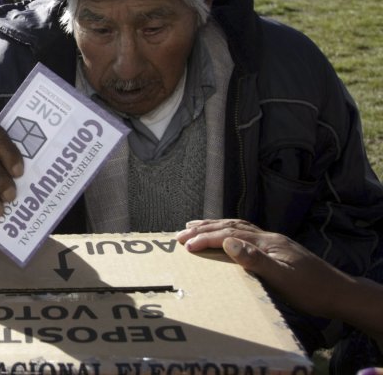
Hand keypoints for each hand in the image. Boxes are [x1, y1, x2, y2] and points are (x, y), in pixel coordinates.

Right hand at [177, 219, 354, 320]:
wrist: (340, 293)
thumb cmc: (311, 290)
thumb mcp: (282, 278)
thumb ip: (255, 259)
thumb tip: (227, 242)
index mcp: (267, 242)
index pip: (229, 235)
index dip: (205, 238)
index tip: (185, 244)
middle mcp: (268, 237)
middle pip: (230, 226)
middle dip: (203, 229)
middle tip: (179, 234)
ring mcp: (273, 242)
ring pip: (237, 226)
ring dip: (214, 226)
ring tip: (194, 226)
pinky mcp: (276, 249)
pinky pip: (246, 232)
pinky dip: (229, 230)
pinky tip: (225, 235)